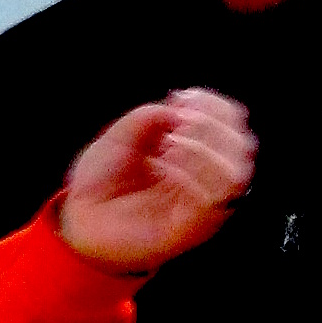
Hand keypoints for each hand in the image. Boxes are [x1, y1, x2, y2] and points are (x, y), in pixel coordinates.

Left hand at [58, 89, 255, 275]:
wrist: (78, 220)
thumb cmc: (101, 181)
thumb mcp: (119, 136)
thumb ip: (148, 117)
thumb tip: (178, 109)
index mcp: (194, 149)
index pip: (230, 123)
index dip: (214, 105)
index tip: (184, 97)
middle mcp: (205, 174)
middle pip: (243, 144)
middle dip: (214, 124)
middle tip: (181, 120)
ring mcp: (203, 201)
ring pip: (237, 171)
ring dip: (207, 148)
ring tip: (173, 142)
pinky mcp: (195, 225)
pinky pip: (216, 199)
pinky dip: (198, 175)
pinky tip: (171, 167)